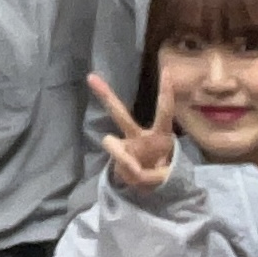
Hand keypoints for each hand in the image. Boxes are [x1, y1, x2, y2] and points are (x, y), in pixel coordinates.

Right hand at [90, 72, 175, 193]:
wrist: (150, 184)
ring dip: (124, 159)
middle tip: (90, 77)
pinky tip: (135, 174)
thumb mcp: (163, 174)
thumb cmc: (161, 172)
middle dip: (106, 96)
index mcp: (161, 134)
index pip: (164, 111)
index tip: (167, 72)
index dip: (165, 92)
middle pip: (119, 114)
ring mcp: (125, 146)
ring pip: (110, 143)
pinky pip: (116, 162)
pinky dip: (127, 171)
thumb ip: (148, 171)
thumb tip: (130, 167)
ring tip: (138, 172)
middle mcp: (139, 135)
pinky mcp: (115, 158)